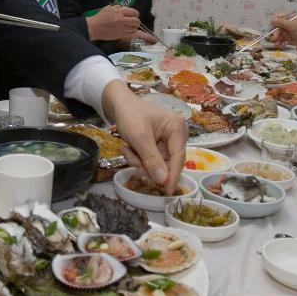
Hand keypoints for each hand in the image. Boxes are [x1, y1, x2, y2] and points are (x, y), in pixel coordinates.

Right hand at [87, 4, 140, 41]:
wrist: (94, 27)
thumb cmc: (100, 17)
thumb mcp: (108, 8)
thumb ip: (117, 7)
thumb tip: (124, 8)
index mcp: (119, 12)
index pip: (134, 12)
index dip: (136, 14)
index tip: (134, 15)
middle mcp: (122, 20)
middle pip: (136, 21)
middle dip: (137, 21)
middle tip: (134, 22)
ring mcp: (122, 28)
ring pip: (134, 28)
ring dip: (134, 27)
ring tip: (131, 27)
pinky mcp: (120, 35)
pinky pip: (130, 34)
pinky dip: (131, 32)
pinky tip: (127, 31)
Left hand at [101, 80, 186, 194]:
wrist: (118, 104)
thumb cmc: (130, 115)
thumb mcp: (139, 137)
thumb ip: (152, 159)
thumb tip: (163, 181)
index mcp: (177, 128)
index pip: (178, 157)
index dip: (173, 176)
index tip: (167, 192)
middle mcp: (176, 135)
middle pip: (167, 162)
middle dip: (147, 164)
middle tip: (132, 159)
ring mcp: (167, 140)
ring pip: (157, 164)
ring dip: (140, 161)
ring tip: (126, 149)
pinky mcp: (158, 145)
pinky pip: (150, 160)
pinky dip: (138, 158)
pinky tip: (127, 148)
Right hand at [267, 12, 296, 48]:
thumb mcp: (292, 25)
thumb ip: (281, 22)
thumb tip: (272, 20)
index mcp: (289, 17)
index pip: (277, 18)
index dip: (273, 23)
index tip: (273, 28)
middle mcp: (287, 23)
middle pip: (276, 27)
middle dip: (274, 33)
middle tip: (275, 38)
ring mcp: (288, 31)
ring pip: (277, 34)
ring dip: (276, 38)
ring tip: (277, 43)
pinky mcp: (289, 38)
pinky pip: (281, 39)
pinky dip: (279, 42)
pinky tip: (279, 44)